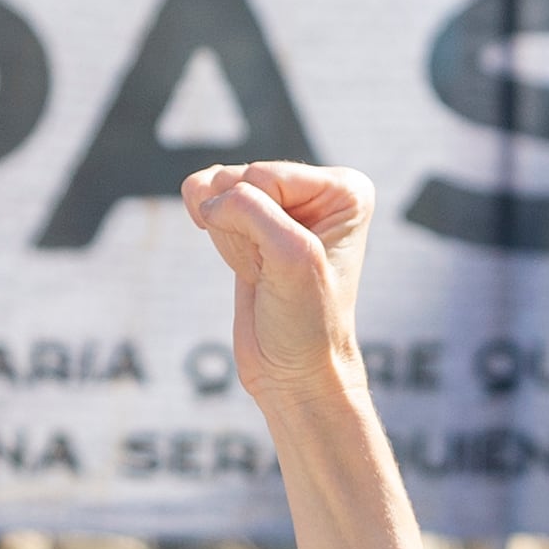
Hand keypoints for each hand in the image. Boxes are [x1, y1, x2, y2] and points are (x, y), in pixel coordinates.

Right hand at [180, 162, 374, 402]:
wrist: (293, 372)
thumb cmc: (306, 320)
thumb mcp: (289, 257)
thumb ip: (249, 209)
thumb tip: (203, 196)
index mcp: (344, 189)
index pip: (265, 176)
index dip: (261, 224)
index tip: (284, 268)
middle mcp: (317, 190)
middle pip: (241, 179)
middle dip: (240, 227)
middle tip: (269, 272)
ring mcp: (283, 203)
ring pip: (220, 187)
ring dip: (226, 233)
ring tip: (259, 270)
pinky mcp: (252, 221)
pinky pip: (209, 201)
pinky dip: (214, 232)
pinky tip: (243, 263)